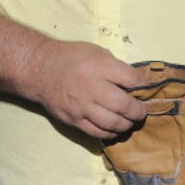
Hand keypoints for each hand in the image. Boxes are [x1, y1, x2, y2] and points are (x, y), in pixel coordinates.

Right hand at [29, 40, 146, 138]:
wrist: (40, 69)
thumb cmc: (71, 57)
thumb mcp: (96, 52)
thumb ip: (115, 67)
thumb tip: (134, 83)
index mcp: (100, 66)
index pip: (131, 79)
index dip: (143, 86)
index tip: (145, 90)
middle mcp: (92, 87)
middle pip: (124, 105)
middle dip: (138, 111)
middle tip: (141, 111)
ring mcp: (82, 106)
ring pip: (113, 123)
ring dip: (126, 124)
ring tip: (129, 121)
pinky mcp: (74, 119)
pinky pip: (97, 132)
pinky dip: (110, 132)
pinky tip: (114, 128)